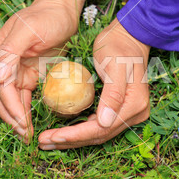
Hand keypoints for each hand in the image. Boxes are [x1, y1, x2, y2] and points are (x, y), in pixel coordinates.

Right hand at [0, 0, 85, 142]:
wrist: (62, 9)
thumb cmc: (46, 17)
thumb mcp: (28, 30)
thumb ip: (9, 52)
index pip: (1, 87)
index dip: (10, 107)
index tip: (23, 124)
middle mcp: (2, 62)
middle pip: (1, 97)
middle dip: (11, 117)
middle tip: (25, 136)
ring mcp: (14, 68)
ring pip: (11, 99)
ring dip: (17, 117)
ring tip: (27, 136)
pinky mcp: (27, 73)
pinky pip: (23, 95)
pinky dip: (25, 109)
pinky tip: (30, 122)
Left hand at [38, 19, 150, 148]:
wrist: (128, 36)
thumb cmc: (119, 47)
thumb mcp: (116, 66)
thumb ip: (114, 95)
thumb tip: (105, 123)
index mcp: (135, 106)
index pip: (101, 129)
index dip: (75, 135)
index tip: (53, 136)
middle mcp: (134, 114)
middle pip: (98, 136)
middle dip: (70, 141)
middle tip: (43, 142)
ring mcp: (127, 114)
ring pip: (96, 134)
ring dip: (72, 139)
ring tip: (48, 140)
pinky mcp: (118, 110)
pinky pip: (97, 125)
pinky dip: (78, 130)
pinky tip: (62, 131)